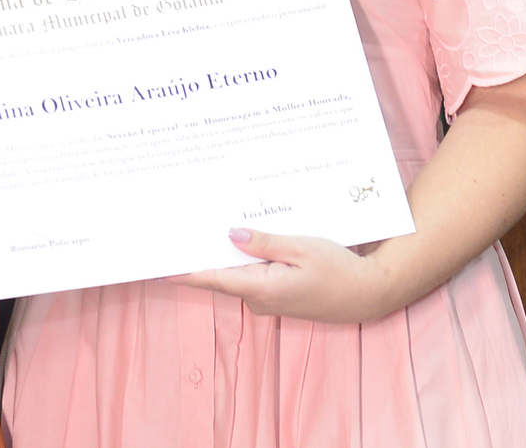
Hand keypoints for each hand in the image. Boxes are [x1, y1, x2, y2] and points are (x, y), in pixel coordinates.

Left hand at [174, 228, 399, 323]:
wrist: (369, 292)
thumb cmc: (339, 269)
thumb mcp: (302, 247)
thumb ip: (264, 242)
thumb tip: (231, 234)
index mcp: (262, 288)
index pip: (211, 279)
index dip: (181, 272)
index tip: (155, 266)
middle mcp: (259, 299)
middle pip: (220, 274)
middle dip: (200, 253)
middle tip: (177, 229)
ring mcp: (267, 300)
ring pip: (236, 273)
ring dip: (224, 254)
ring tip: (205, 225)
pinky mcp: (276, 295)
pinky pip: (251, 275)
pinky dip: (244, 259)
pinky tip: (240, 239)